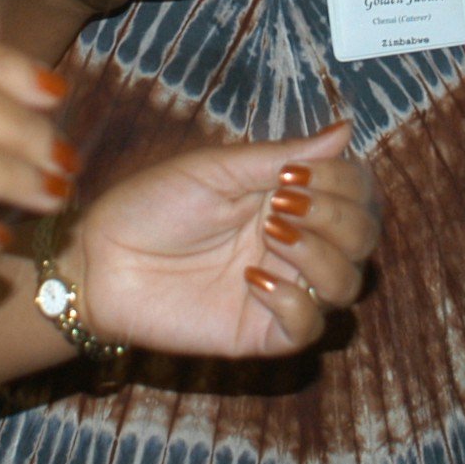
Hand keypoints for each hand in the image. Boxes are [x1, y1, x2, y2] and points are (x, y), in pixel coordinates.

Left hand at [66, 123, 381, 357]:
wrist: (101, 259)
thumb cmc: (152, 204)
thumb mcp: (216, 168)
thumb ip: (282, 155)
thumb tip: (347, 131)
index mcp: (290, 198)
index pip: (357, 193)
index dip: (346, 182)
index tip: (298, 173)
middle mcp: (296, 244)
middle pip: (363, 238)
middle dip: (337, 216)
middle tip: (283, 204)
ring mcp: (283, 289)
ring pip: (348, 284)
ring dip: (321, 254)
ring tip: (272, 235)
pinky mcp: (262, 332)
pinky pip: (311, 328)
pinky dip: (295, 301)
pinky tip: (254, 280)